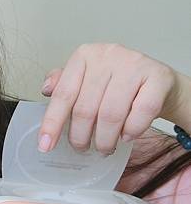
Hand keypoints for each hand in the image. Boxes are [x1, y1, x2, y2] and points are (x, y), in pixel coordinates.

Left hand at [38, 43, 180, 154]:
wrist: (157, 81)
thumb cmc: (116, 85)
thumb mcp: (87, 80)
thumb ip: (65, 85)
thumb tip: (46, 89)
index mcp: (85, 55)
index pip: (63, 94)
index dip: (53, 122)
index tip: (46, 146)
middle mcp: (108, 55)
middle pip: (85, 108)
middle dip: (81, 137)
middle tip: (83, 148)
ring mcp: (134, 64)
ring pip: (111, 114)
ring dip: (105, 139)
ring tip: (105, 147)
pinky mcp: (158, 77)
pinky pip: (140, 114)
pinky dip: (131, 131)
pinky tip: (126, 136)